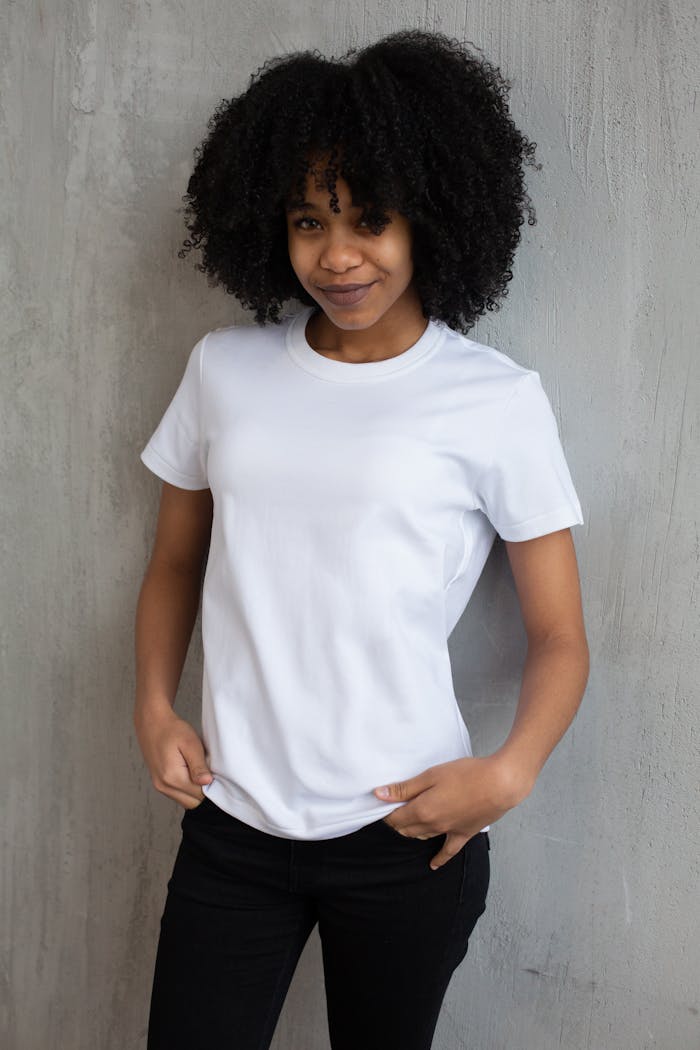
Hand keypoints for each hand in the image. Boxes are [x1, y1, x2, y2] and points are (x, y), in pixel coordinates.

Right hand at [134, 707, 213, 809]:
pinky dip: (187, 787)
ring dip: (195, 790)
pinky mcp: (159, 783)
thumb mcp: (190, 744)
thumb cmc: (172, 730)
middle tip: (209, 771)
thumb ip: (198, 766)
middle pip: (193, 802)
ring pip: (186, 800)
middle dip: (204, 791)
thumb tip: (207, 783)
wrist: (152, 722)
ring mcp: (160, 786)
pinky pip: (178, 794)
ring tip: (199, 769)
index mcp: (172, 777)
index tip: (216, 774)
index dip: (212, 787)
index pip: (200, 795)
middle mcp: (164, 786)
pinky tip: (191, 771)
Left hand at [374, 754, 533, 868]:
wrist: (499, 784)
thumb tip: (380, 794)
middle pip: (406, 829)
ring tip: (407, 824)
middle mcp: (433, 825)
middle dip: (397, 821)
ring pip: (422, 836)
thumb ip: (405, 788)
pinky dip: (439, 859)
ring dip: (411, 832)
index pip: (395, 818)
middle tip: (394, 811)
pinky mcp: (464, 834)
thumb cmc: (467, 775)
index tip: (384, 804)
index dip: (387, 811)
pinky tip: (433, 865)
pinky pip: (448, 851)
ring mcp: (448, 832)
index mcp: (422, 810)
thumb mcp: (431, 775)